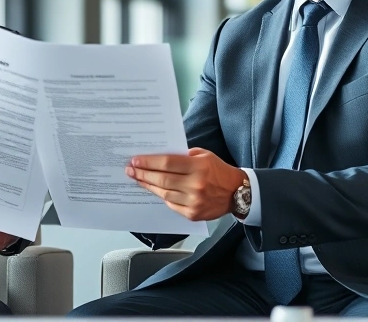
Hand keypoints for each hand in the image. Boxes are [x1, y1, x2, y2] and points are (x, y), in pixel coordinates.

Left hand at [126, 148, 246, 221]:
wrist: (237, 192)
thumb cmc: (218, 170)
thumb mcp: (203, 155)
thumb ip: (183, 155)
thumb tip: (158, 157)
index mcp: (199, 167)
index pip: (167, 163)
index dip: (148, 162)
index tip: (135, 160)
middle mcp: (196, 185)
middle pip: (162, 179)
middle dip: (143, 174)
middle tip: (130, 170)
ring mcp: (194, 201)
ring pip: (164, 193)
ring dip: (148, 185)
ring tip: (137, 179)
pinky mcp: (193, 214)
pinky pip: (171, 204)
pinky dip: (161, 196)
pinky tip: (153, 189)